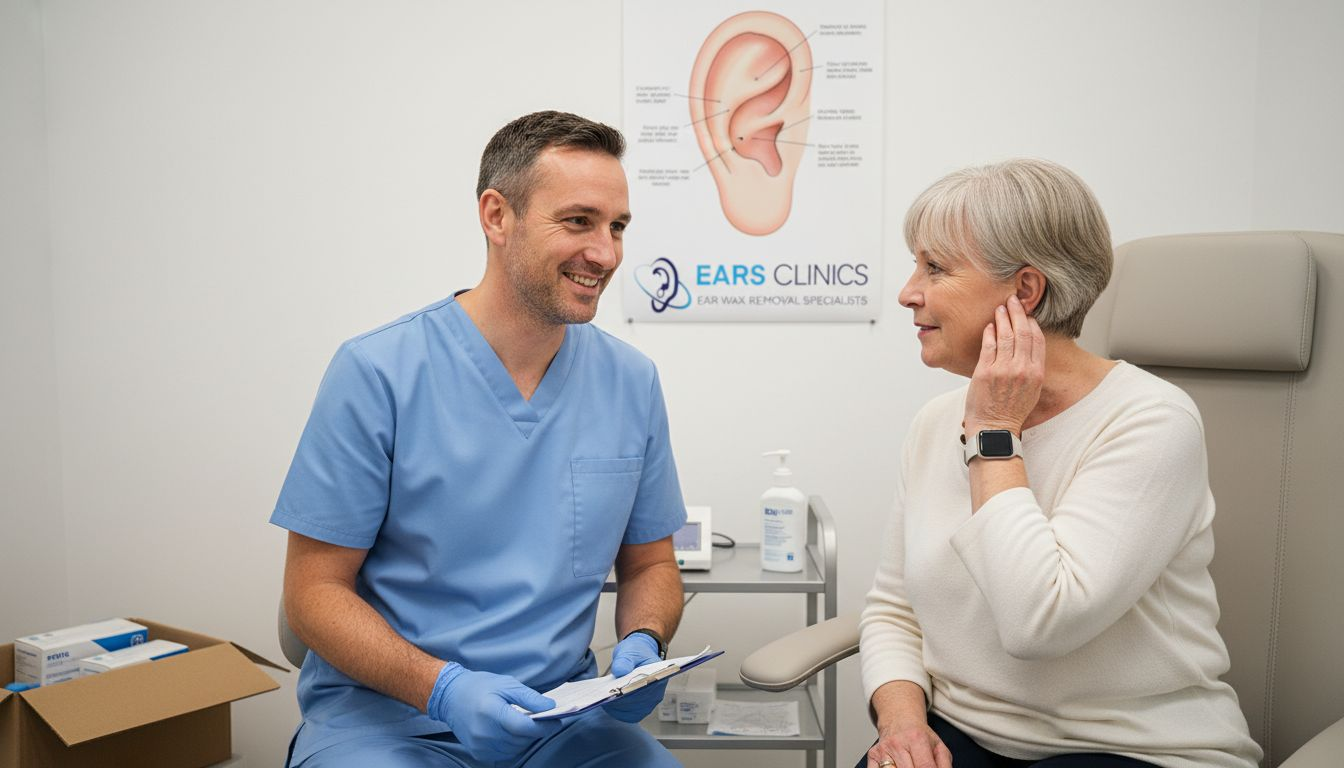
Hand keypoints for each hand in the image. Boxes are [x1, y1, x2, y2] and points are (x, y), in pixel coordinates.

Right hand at [426, 662, 560, 760]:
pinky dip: (513, 746)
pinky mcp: (478, 753)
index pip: (524, 727)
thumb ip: (529, 697)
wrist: (450, 697)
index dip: (544, 726)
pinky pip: (504, 755)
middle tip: (543, 720)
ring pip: (515, 749)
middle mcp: (484, 732)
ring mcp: (480, 745)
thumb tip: (550, 707)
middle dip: (536, 731)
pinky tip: (512, 733)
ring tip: (526, 725)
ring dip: (525, 739)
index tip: (556, 721)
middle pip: (521, 739)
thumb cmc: (479, 687)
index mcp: (491, 712)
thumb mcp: (506, 684)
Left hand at [602, 632, 666, 722]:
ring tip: (604, 698)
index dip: (629, 693)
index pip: (644, 690)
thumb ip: (625, 660)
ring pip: (632, 713)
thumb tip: (620, 671)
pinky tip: (607, 703)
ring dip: (617, 708)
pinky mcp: (640, 708)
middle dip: (619, 702)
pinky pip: (629, 716)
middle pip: (637, 705)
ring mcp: (649, 703)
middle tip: (604, 696)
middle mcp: (656, 693)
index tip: (614, 692)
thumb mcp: (629, 651)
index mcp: (658, 677)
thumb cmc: (636, 653)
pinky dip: (617, 711)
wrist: (639, 654)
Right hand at [867, 717, 951, 767]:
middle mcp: (897, 743)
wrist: (899, 719)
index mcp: (916, 738)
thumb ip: (944, 764)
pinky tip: (896, 767)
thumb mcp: (938, 746)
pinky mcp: (872, 755)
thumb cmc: (919, 735)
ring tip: (909, 766)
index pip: (925, 767)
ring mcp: (882, 750)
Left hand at [964, 295, 1044, 437]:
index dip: (1032, 323)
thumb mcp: (1031, 391)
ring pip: (1006, 335)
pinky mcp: (985, 371)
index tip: (1028, 315)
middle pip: (1023, 332)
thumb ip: (1031, 369)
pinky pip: (989, 346)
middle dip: (1018, 313)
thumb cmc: (1011, 412)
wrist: (994, 429)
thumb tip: (1027, 350)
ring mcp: (1003, 370)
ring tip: (1000, 308)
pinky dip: (989, 333)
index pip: (1038, 340)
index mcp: (1036, 373)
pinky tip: (989, 326)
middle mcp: (1022, 369)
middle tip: (1013, 301)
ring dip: (1003, 318)